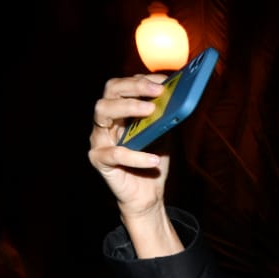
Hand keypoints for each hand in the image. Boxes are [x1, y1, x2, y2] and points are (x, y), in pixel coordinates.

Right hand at [88, 74, 177, 250]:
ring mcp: (99, 139)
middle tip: (157, 90)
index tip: (164, 80)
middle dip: (134, 87)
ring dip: (128, 108)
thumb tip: (179, 97)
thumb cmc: (153, 162)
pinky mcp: (99, 160)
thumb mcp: (163, 136)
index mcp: (119, 111)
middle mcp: (105, 121)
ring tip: (151, 111)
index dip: (142, 80)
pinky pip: (114, 154)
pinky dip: (136, 156)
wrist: (147, 196)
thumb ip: (165, 118)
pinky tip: (154, 158)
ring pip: (103, 112)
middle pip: (110, 91)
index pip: (124, 86)